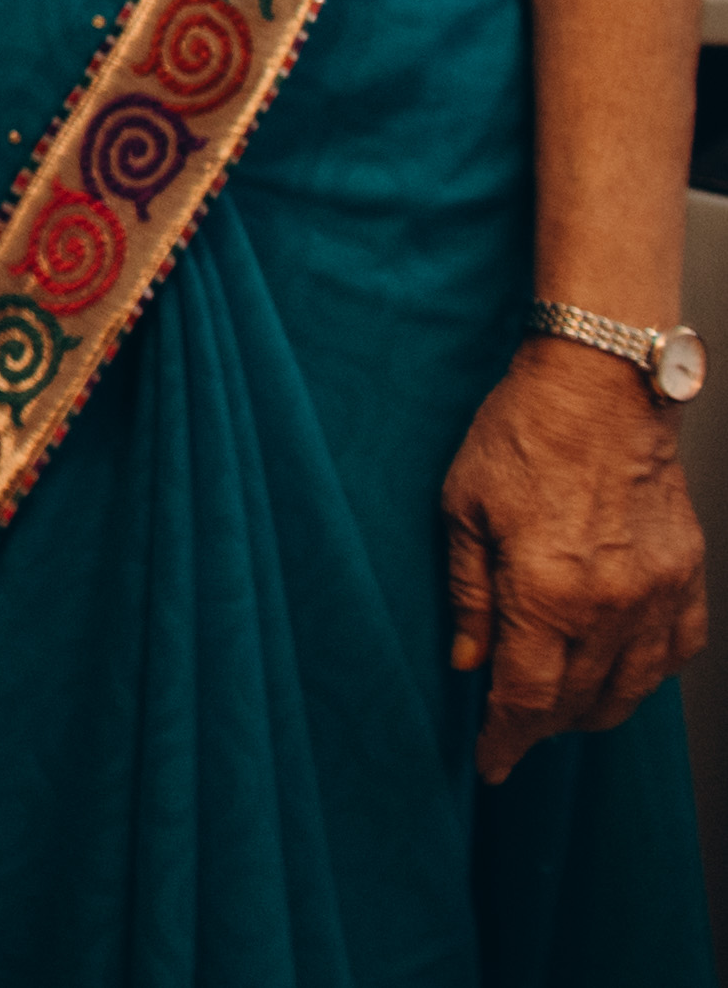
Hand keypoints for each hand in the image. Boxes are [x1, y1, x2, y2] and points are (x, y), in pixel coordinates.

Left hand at [445, 335, 709, 777]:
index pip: (526, 697)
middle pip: (580, 703)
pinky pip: (676, 653)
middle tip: (513, 732)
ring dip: (594, 710)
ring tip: (559, 708)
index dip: (506, 739)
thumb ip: (468, 595)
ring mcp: (659, 595)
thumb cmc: (521, 434)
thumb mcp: (462, 510)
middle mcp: (612, 605)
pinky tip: (619, 671)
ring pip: (633, 690)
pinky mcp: (688, 578)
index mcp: (547, 591)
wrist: (601, 387)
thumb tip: (468, 662)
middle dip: (542, 728)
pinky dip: (646, 675)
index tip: (490, 763)